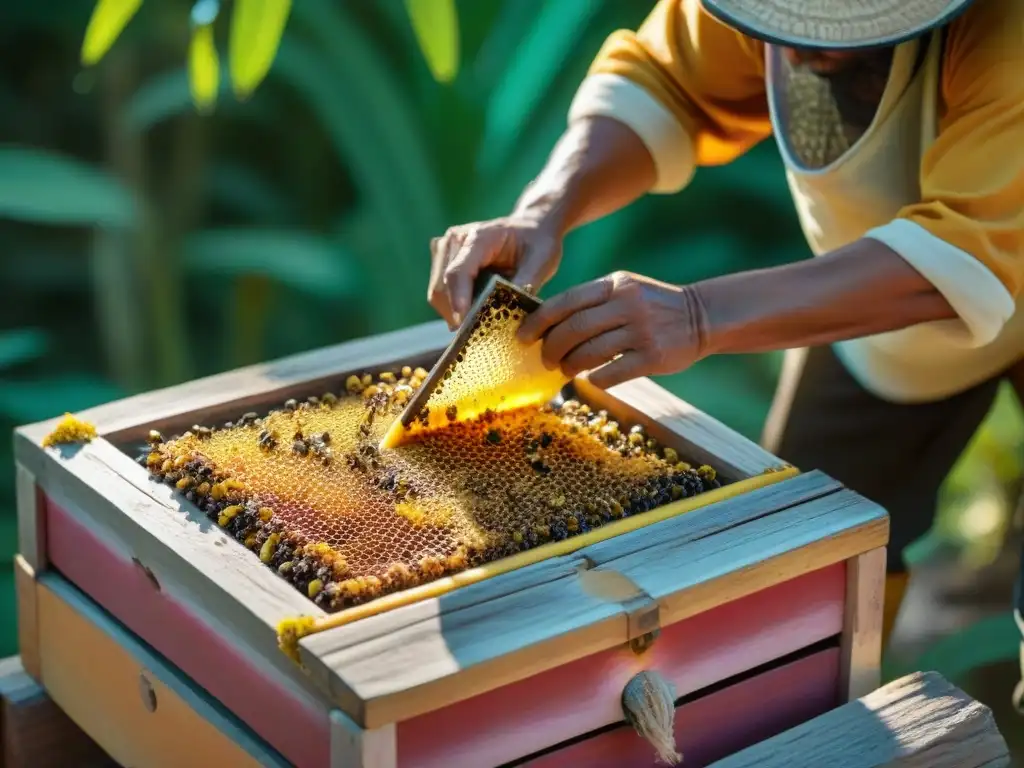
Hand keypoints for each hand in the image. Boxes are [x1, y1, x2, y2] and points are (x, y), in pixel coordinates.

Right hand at [428, 216, 562, 328]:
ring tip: (477, 323)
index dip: (458, 300)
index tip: (463, 324)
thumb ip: (526, 284)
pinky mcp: (443, 260)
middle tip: (477, 333)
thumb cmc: (538, 243)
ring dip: (453, 312)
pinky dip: (453, 307)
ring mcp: (446, 249)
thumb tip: (511, 313)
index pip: (458, 272)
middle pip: (441, 285)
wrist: (531, 227)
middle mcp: (455, 239)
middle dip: (455, 313)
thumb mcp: (542, 261)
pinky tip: (472, 313)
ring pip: (437, 292)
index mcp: (479, 237)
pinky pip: (440, 292)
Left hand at [517, 271, 707, 388]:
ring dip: (570, 366)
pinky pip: (612, 372)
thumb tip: (547, 324)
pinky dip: (595, 378)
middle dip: (551, 348)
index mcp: (614, 285)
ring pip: (589, 352)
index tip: (523, 335)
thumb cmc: (651, 307)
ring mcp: (642, 331)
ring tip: (566, 370)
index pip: (566, 301)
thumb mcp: (623, 290)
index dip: (539, 320)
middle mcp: (627, 304)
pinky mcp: (654, 356)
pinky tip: (593, 378)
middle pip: (573, 329)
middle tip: (545, 360)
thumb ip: (591, 302)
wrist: (701, 316)